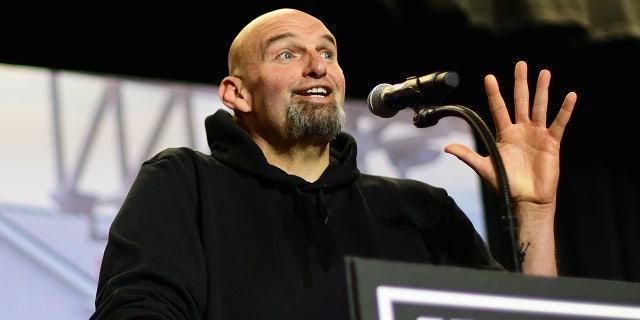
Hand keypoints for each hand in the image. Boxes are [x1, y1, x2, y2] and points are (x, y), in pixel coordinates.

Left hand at [444, 60, 576, 207]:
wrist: (527, 199)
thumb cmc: (506, 184)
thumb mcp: (484, 167)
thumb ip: (467, 155)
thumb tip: (446, 147)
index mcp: (505, 134)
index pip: (498, 108)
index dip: (494, 93)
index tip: (489, 78)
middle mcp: (521, 130)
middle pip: (520, 101)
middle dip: (520, 83)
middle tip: (521, 64)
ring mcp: (537, 135)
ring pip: (540, 107)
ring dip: (542, 90)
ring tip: (544, 73)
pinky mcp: (552, 142)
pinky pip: (559, 123)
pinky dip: (565, 110)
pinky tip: (570, 96)